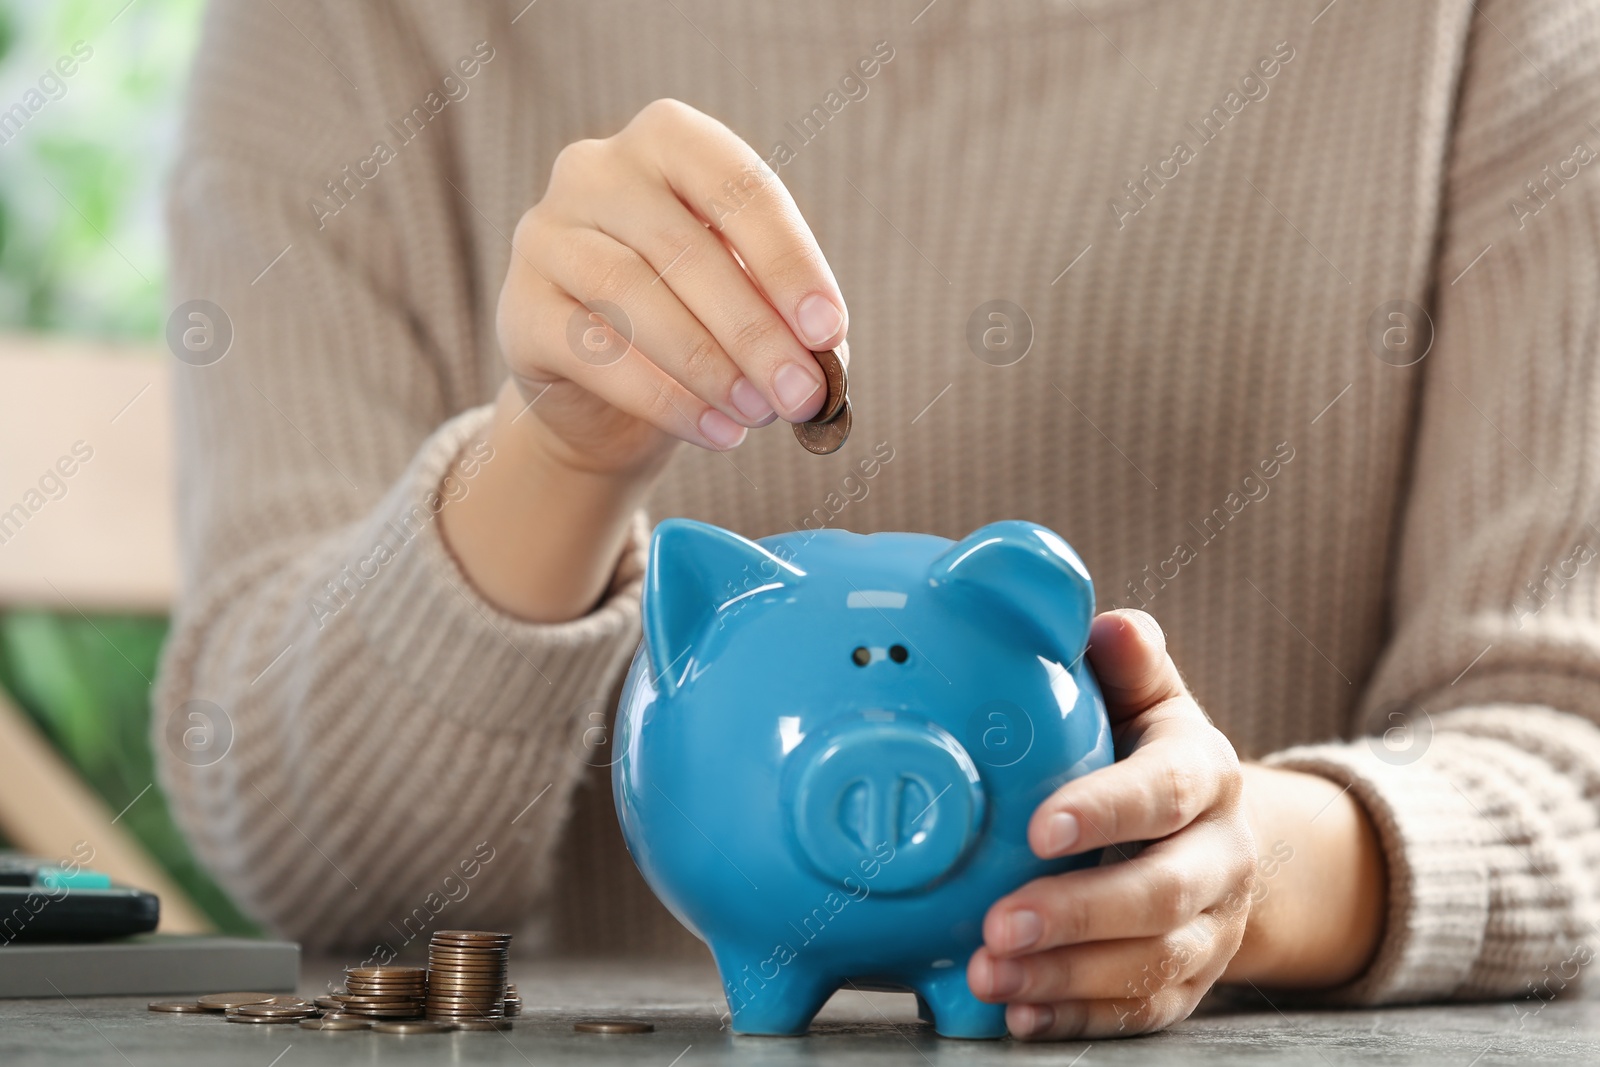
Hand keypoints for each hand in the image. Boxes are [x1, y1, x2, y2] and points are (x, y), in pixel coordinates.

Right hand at [443, 99, 846, 621]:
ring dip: (710, 366)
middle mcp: (595, 170)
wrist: (607, 393)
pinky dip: (666, 399)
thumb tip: (823, 362)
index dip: (787, 260)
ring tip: (761, 414)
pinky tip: (718, 433)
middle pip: (684, 248)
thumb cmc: (697, 321)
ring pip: (633, 297)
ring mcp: (545, 235)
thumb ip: (785, 316)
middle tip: (802, 393)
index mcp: (668, 141)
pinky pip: (594, 352)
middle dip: (755, 331)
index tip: (828, 329)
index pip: (735, 185)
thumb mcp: (749, 301)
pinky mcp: (518, 308)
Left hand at [966, 609, 1256, 1038]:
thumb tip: (1104, 623)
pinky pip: (1141, 1013)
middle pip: (1163, 894)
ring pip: (1152, 964)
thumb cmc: (1151, 756)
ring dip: (1067, 977)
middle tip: (1000, 923)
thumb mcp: (1148, 700)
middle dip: (1080, 913)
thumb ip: (1126, 662)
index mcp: (1206, 773)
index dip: (1107, 811)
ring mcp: (1212, 928)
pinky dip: (1079, 1020)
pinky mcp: (1189, 984)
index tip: (1042, 827)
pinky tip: (1019, 1015)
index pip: (1164, 792)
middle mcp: (1221, 855)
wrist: (1217, 838)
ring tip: (990, 974)